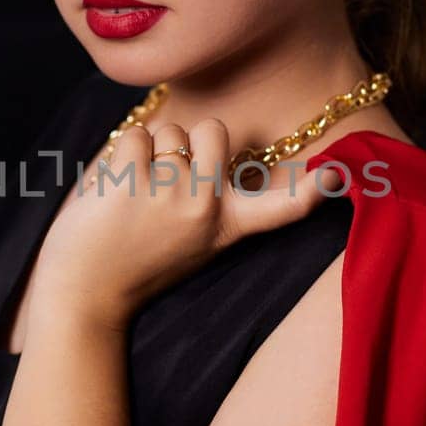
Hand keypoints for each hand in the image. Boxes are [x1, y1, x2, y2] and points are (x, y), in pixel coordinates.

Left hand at [33, 117, 341, 326]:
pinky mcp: (133, 182)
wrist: (84, 296)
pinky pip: (134, 134)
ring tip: (134, 196)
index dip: (315, 189)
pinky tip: (114, 192)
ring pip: (170, 131)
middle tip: (163, 185)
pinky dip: (120, 154)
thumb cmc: (134, 261)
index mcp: (228, 226)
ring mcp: (171, 194)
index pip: (283, 207)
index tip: (341, 174)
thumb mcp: (191, 241)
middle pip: (213, 129)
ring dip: (148, 152)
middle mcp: (207, 209)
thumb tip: (219, 140)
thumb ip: (211, 199)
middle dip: (186, 143)